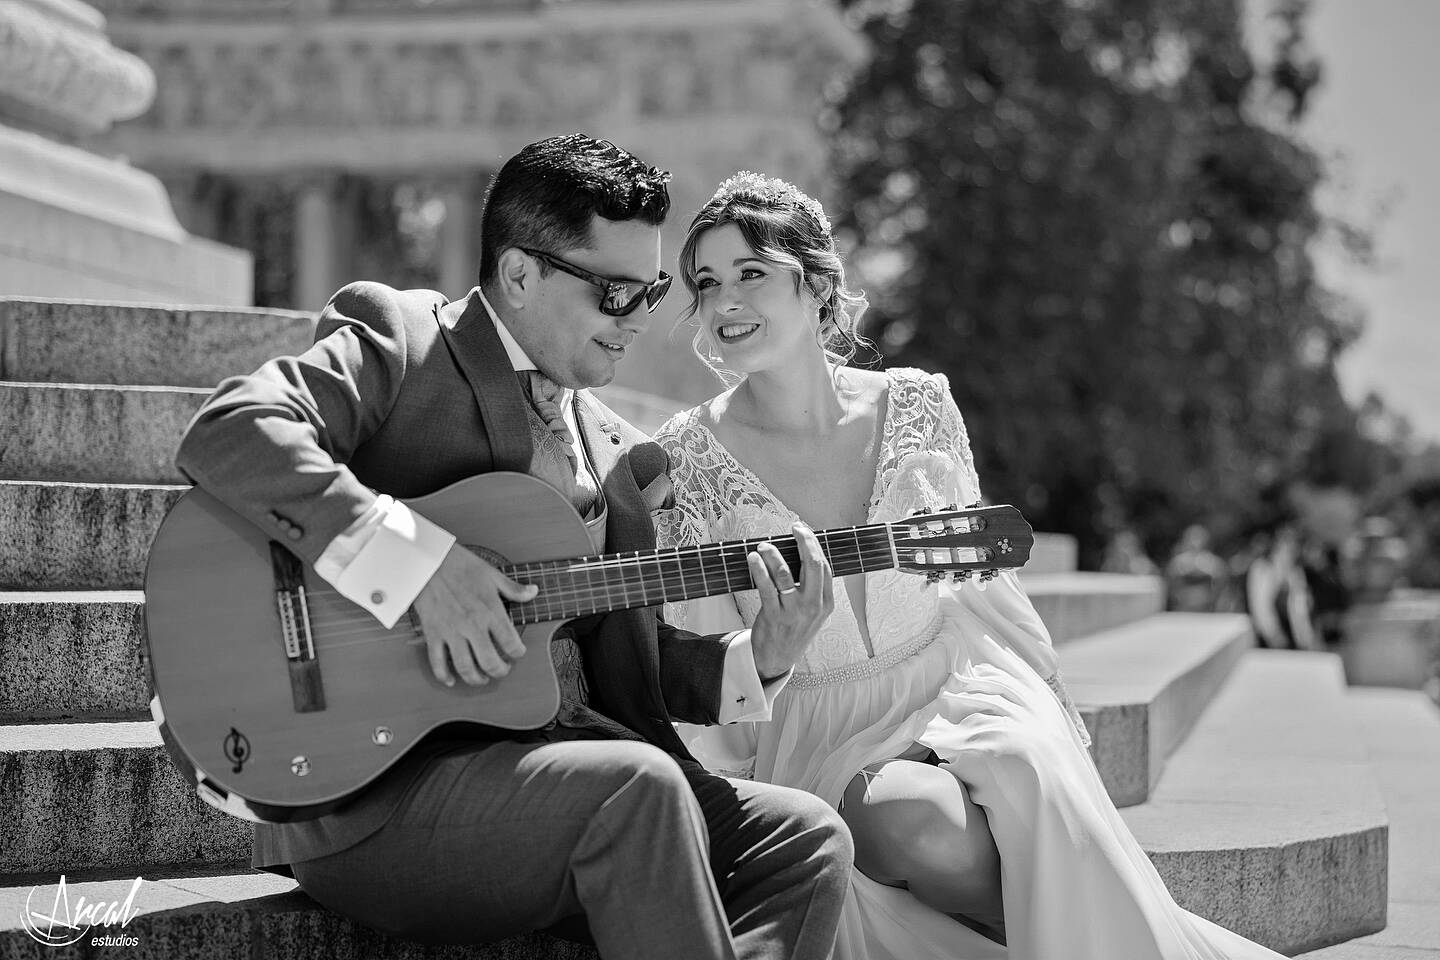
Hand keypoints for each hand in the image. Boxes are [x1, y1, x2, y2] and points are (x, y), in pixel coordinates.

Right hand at [411, 544, 536, 686]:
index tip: (517, 653)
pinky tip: (452, 680)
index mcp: (490, 612)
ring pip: (465, 667)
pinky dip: (444, 676)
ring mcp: (451, 632)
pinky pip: (437, 662)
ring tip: (482, 678)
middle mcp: (472, 626)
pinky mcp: (433, 634)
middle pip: (490, 662)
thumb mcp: (492, 574)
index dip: (518, 653)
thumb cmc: (460, 565)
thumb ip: (514, 589)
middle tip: (502, 670)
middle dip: (500, 671)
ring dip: (476, 679)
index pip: (511, 644)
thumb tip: (533, 592)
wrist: (428, 561)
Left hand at [749, 522, 833, 678]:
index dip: (814, 544)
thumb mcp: (812, 612)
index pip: (824, 566)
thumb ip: (812, 587)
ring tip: (763, 546)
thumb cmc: (793, 629)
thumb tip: (802, 553)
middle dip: (804, 541)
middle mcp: (813, 606)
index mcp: (826, 603)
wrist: (777, 659)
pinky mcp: (774, 616)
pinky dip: (759, 569)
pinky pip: (766, 587)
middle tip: (794, 528)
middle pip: (813, 564)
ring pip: (785, 573)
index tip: (802, 530)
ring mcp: (794, 611)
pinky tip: (753, 559)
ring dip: (773, 554)